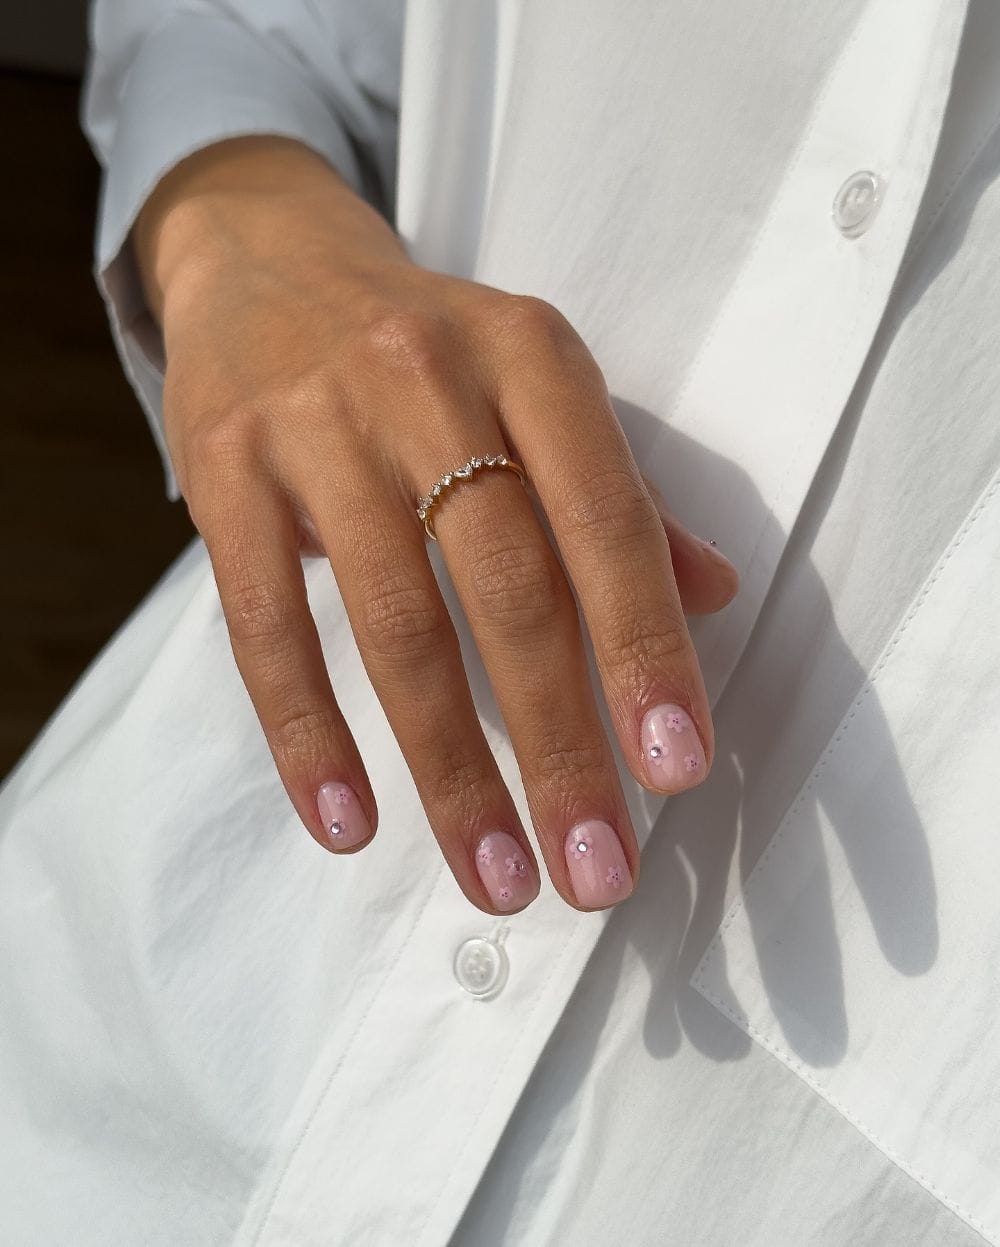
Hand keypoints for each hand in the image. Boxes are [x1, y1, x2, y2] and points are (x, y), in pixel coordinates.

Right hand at [135, 136, 738, 913]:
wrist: (268, 259)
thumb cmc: (429, 347)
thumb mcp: (536, 384)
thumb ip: (621, 492)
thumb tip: (716, 595)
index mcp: (532, 358)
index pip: (607, 523)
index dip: (646, 651)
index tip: (675, 773)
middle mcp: (429, 380)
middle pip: (509, 591)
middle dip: (560, 747)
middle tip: (596, 870)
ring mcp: (316, 425)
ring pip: (395, 625)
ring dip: (452, 770)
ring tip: (496, 877)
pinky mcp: (224, 470)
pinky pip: (267, 625)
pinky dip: (309, 735)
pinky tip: (348, 825)